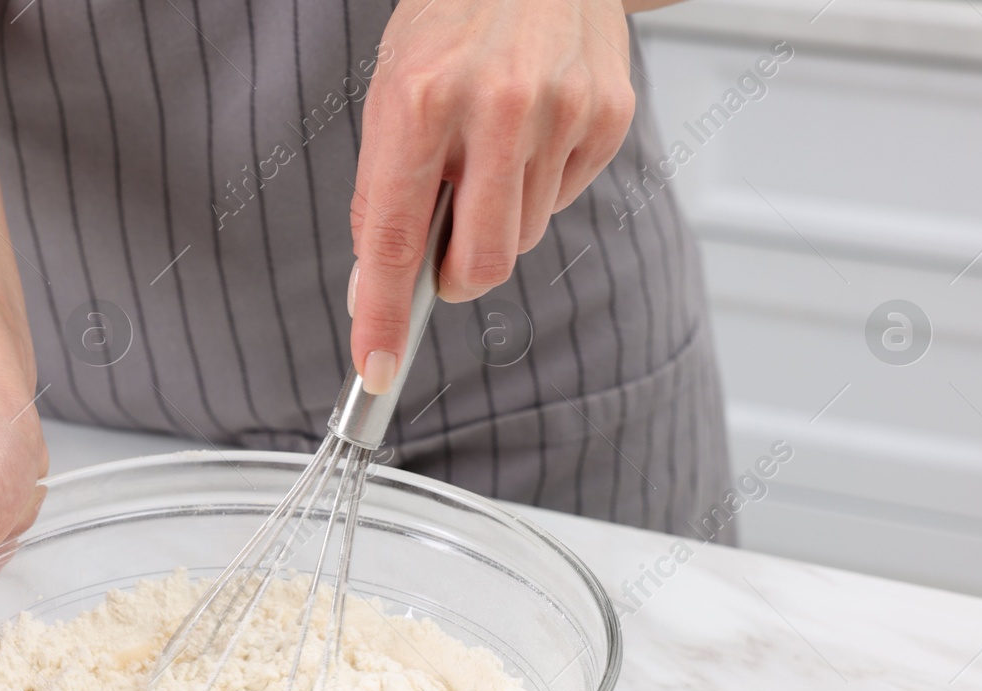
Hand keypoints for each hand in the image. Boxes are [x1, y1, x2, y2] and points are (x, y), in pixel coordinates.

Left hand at [348, 0, 636, 391]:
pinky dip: (540, 187)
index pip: (394, 239)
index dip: (383, 314)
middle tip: (446, 251)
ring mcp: (561, 111)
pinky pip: (564, 200)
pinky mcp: (608, 116)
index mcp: (422, 100)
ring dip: (499, 219)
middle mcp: (496, 106)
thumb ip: (381, 192)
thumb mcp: (391, 91)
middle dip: (457, 277)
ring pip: (524, 236)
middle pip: (482, 262)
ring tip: (490, 153)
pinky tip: (531, 134)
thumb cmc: (453, 21)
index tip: (376, 365)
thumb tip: (372, 286)